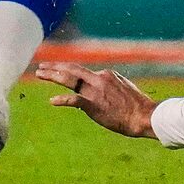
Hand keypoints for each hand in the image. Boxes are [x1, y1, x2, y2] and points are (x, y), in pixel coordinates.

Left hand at [38, 64, 156, 138]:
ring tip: (39, 74)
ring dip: (52, 75)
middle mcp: (98, 78)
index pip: (83, 72)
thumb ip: (111, 83)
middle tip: (41, 66)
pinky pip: (74, 100)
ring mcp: (95, 91)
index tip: (57, 71)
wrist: (143, 116)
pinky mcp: (94, 104)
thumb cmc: (137, 105)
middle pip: (71, 69)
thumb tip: (104, 81)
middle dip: (55, 67)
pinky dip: (62, 99)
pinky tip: (52, 101)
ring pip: (69, 79)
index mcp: (105, 74)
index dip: (68, 71)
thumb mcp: (124, 87)